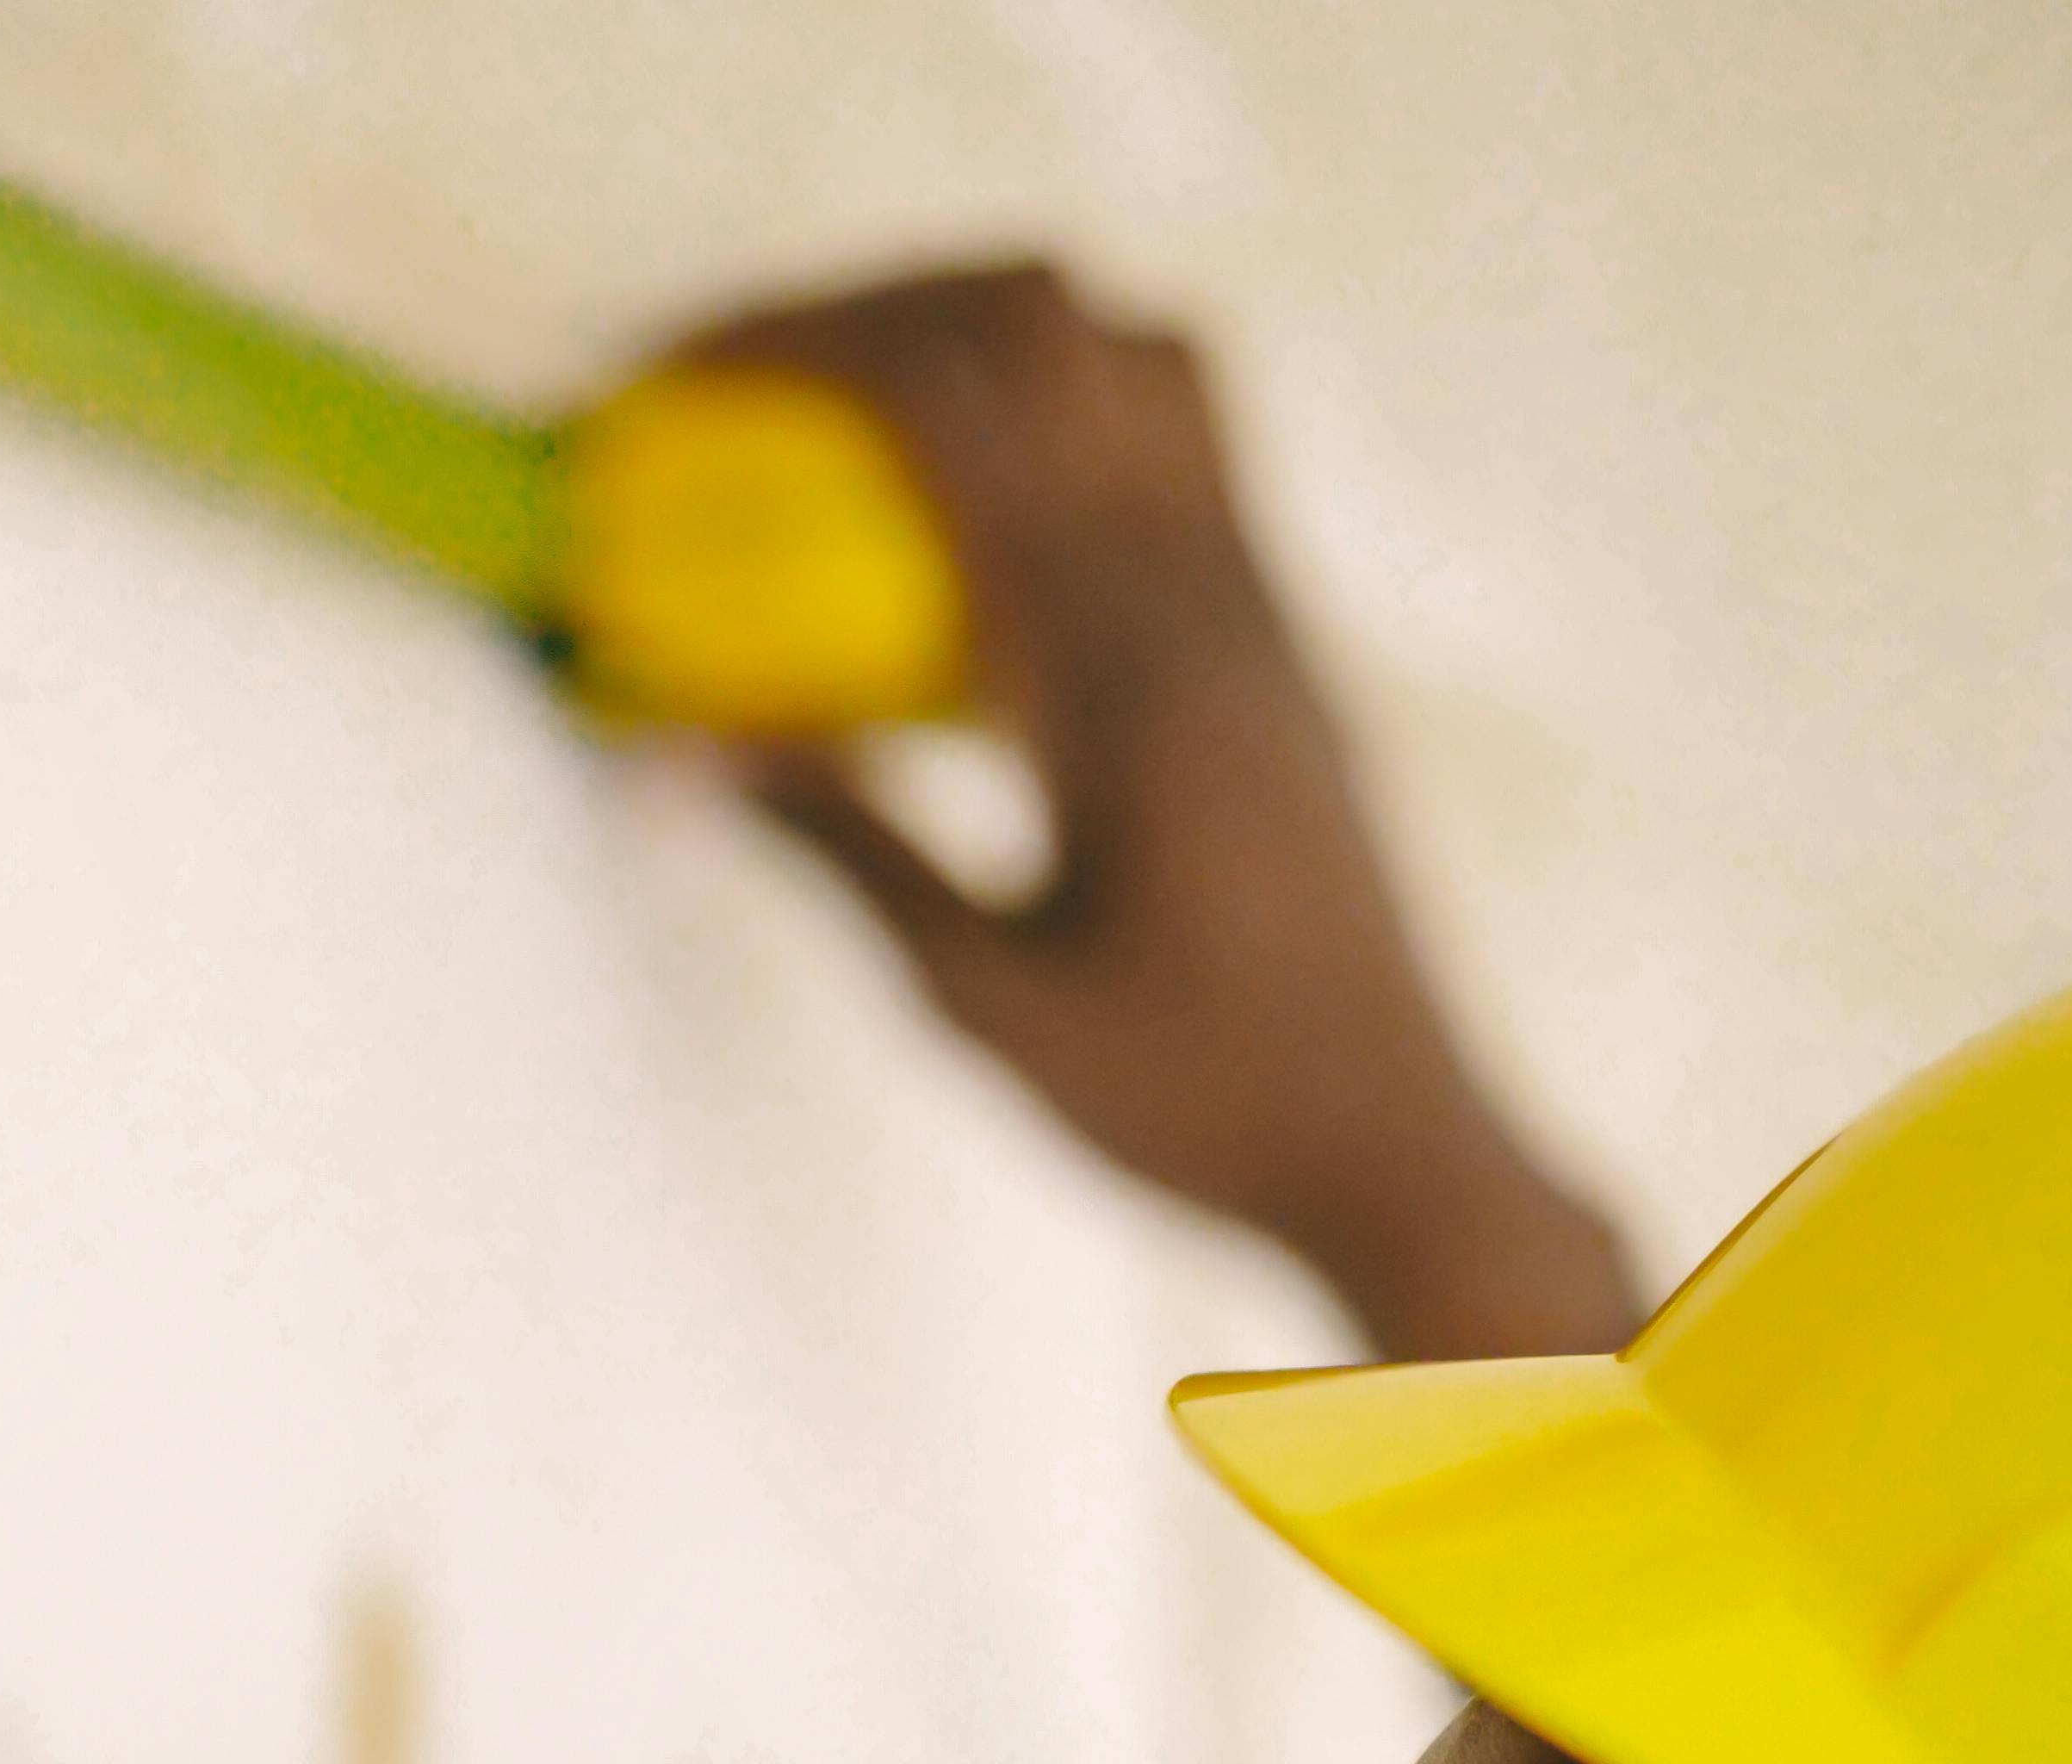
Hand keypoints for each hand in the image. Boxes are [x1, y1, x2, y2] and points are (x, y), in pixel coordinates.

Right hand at [692, 270, 1639, 1359]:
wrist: (1401, 1147)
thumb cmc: (1195, 1106)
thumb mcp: (984, 1004)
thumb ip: (843, 856)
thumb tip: (684, 755)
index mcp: (1114, 667)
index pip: (945, 402)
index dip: (792, 350)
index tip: (670, 383)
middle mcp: (1205, 592)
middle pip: (1035, 317)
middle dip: (872, 308)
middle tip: (749, 385)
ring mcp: (1264, 601)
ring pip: (1134, 347)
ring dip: (991, 340)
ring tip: (871, 420)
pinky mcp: (1289, 638)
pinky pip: (1191, 445)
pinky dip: (1074, 423)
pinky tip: (989, 532)